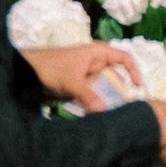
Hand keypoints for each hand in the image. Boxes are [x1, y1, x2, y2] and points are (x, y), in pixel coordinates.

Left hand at [25, 41, 140, 109]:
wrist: (28, 72)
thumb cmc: (52, 67)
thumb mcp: (71, 81)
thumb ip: (88, 95)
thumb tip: (104, 111)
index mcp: (98, 52)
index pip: (123, 57)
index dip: (133, 70)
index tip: (137, 86)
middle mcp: (95, 62)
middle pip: (114, 75)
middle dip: (120, 90)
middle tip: (124, 107)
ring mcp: (87, 74)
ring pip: (103, 87)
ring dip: (106, 99)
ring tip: (112, 113)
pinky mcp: (79, 85)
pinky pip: (93, 94)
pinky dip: (95, 103)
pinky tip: (96, 113)